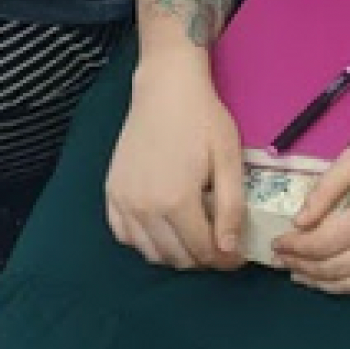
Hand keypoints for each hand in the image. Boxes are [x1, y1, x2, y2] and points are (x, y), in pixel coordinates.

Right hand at [104, 43, 244, 270]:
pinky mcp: (111, 193)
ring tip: (195, 238)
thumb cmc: (202, 119)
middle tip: (220, 246)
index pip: (202, 251)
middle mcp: (144, 208)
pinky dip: (146, 243)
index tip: (237, 257)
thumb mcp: (228, 159)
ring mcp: (123, 202)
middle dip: (203, 259)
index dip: (224, 260)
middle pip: (177, 257)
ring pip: (150, 253)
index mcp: (176, 200)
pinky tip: (163, 229)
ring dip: (176, 255)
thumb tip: (228, 250)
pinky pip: (125, 236)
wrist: (166, 89)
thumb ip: (230, 208)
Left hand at [273, 122, 349, 294]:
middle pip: (336, 268)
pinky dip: (348, 287)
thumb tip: (299, 222)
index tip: (277, 242)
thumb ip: (325, 190)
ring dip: (322, 283)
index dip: (296, 248)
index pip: (325, 243)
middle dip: (302, 266)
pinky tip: (330, 280)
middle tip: (281, 259)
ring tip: (298, 273)